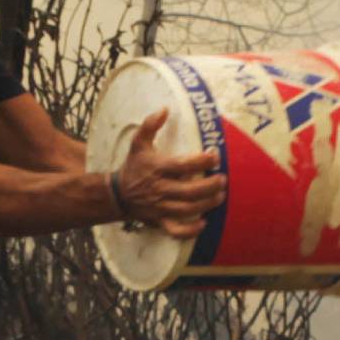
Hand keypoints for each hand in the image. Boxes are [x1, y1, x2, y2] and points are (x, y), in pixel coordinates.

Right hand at [116, 108, 226, 237]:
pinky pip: (175, 230)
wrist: (116, 194)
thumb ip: (149, 125)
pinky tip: (203, 223)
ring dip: (207, 204)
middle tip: (223, 179)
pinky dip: (190, 230)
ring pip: (188, 209)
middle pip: (190, 191)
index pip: (183, 165)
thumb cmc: (133, 166)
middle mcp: (159, 189)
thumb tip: (164, 109)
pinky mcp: (159, 221)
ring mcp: (159, 207)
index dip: (202, 161)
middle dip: (210, 185)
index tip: (214, 155)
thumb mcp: (138, 143)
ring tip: (220, 195)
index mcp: (157, 169)